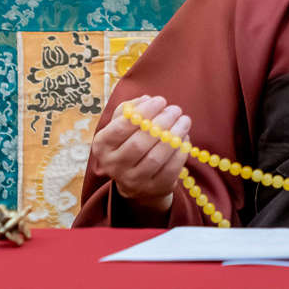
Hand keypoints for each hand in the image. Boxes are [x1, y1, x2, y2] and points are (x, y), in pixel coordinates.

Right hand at [88, 94, 191, 212]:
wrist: (135, 179)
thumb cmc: (130, 142)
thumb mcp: (122, 125)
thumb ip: (130, 109)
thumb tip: (146, 99)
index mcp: (102, 146)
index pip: (121, 127)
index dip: (143, 112)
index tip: (160, 100)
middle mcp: (114, 166)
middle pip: (139, 143)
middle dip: (162, 122)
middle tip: (176, 109)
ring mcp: (133, 181)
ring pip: (156, 158)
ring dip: (174, 136)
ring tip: (185, 121)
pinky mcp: (153, 189)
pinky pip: (170, 170)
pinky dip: (181, 152)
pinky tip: (185, 139)